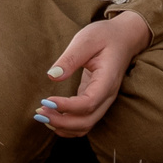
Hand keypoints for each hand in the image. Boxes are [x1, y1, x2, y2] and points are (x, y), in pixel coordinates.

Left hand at [35, 10, 150, 137]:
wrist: (123, 38)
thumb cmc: (105, 36)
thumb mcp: (86, 40)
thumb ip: (70, 58)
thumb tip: (52, 76)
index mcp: (107, 80)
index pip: (88, 103)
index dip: (67, 107)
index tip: (46, 100)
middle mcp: (107, 96)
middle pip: (86, 121)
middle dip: (61, 122)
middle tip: (39, 113)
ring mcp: (102, 101)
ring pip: (85, 126)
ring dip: (63, 126)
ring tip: (42, 116)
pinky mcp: (94, 100)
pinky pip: (83, 120)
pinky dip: (67, 125)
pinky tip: (51, 117)